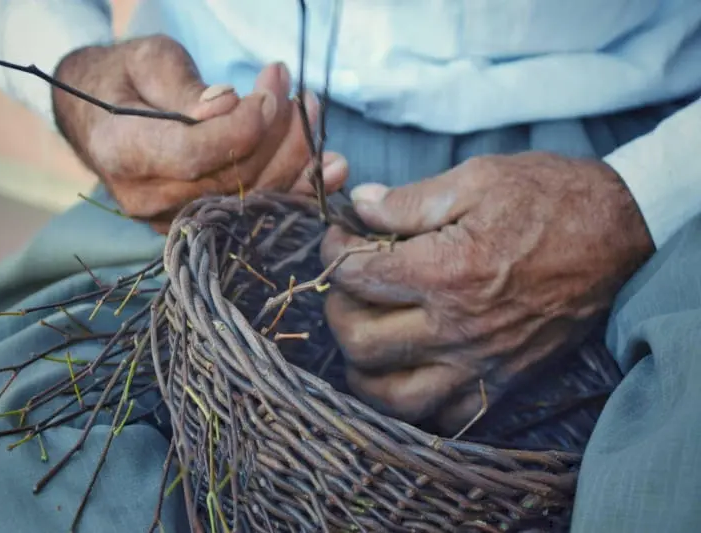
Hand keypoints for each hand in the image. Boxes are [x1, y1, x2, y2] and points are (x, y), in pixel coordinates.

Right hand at [53, 35, 346, 231]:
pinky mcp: (199, 225)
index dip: (243, 128)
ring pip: (250, 200)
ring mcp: (173, 219)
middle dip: (277, 137)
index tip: (272, 93)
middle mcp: (147, 198)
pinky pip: (255, 213)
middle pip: (230, 181)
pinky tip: (329, 169)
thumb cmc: (125, 80)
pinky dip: (297, 190)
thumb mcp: (148, 62)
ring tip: (313, 116)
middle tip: (300, 95)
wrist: (102, 119)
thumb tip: (225, 107)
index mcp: (124, 152)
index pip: (193, 154)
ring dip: (295, 160)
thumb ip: (183, 86)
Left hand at [321, 152, 653, 434]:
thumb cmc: (549, 200)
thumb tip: (358, 206)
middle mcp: (458, 327)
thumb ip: (410, 199)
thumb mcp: (478, 178)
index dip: (335, 251)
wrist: (618, 235)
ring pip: (390, 395)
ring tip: (366, 333)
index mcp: (447, 271)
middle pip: (359, 340)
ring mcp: (480, 364)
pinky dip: (411, 402)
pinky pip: (440, 417)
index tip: (342, 238)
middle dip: (338, 308)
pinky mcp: (502, 384)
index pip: (357, 275)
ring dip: (363, 366)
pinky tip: (406, 369)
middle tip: (351, 287)